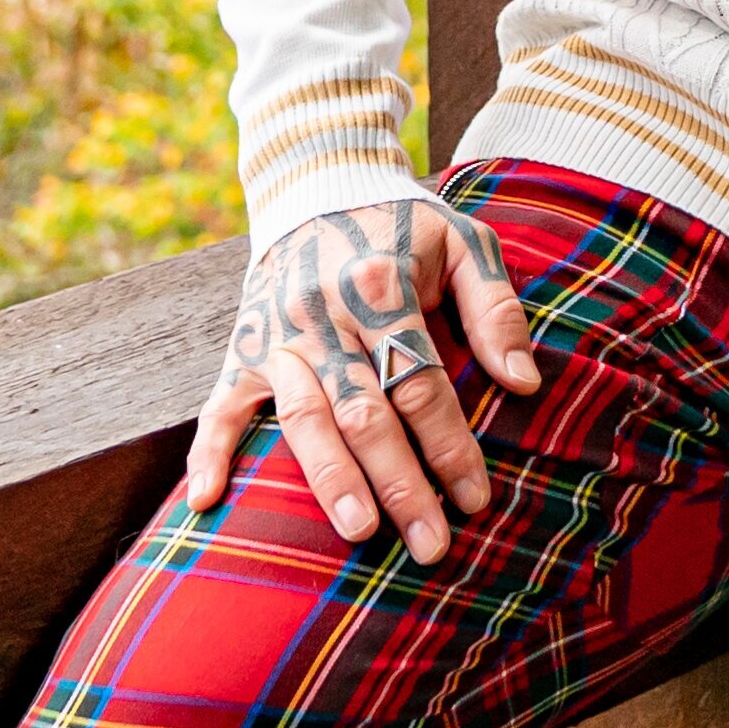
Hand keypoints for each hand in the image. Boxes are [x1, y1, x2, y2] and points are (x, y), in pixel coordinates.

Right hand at [184, 196, 544, 564]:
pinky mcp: (241, 346)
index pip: (420, 381)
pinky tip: (204, 504)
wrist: (316, 182)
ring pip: (302, 417)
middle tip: (430, 545)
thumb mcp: (464, 242)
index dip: (450, 444)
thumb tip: (523, 384)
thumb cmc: (404, 225)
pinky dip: (208, 453)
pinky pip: (219, 405)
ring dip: (329, 479)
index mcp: (381, 285)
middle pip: (363, 411)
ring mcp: (277, 335)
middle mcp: (324, 315)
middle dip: (399, 482)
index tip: (476, 499)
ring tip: (358, 533)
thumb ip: (495, 308)